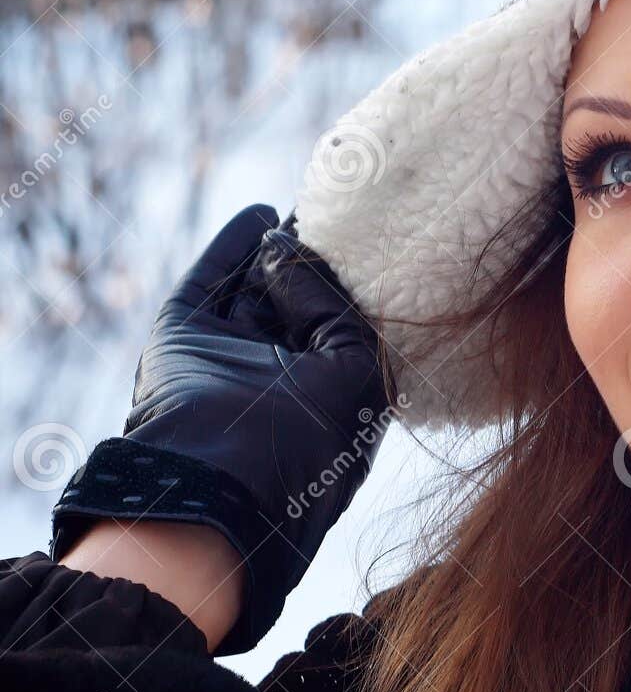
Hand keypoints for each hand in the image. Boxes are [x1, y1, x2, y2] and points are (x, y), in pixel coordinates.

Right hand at [52, 204, 391, 653]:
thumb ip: (332, 304)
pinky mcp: (183, 343)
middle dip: (317, 265)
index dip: (361, 290)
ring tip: (306, 205)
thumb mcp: (354, 368)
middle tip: (344, 213)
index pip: (346, 331)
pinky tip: (259, 217)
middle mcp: (280, 379)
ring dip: (278, 249)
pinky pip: (210, 284)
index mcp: (329, 400)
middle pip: (301, 307)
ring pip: (257, 290)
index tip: (385, 245)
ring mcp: (229, 359)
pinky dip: (231, 249)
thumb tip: (292, 248)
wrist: (217, 486)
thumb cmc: (307, 442)